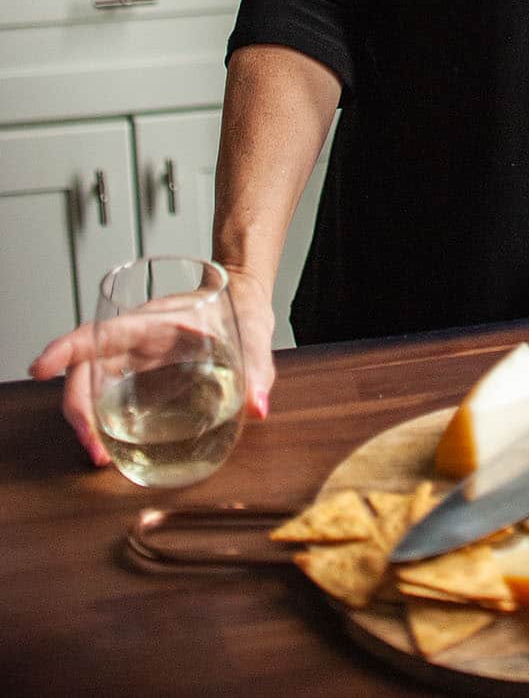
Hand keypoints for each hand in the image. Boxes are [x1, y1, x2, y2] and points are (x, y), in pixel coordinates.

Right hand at [27, 267, 276, 466]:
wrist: (243, 300)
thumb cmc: (241, 307)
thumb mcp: (253, 332)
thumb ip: (258, 368)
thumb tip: (258, 407)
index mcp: (153, 319)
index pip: (100, 331)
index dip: (66, 348)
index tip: (40, 367)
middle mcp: (135, 337)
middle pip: (86, 369)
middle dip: (79, 410)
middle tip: (95, 450)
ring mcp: (135, 355)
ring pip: (92, 386)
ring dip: (88, 422)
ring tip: (101, 457)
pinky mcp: (141, 373)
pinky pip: (110, 394)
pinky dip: (103, 420)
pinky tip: (111, 446)